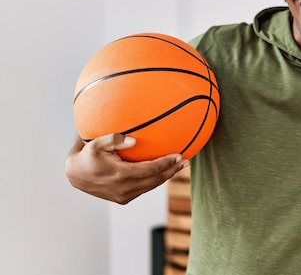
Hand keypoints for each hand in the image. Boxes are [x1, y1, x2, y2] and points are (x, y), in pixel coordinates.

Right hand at [65, 132, 187, 203]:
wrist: (75, 176)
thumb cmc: (87, 155)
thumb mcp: (95, 144)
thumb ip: (113, 139)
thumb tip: (133, 140)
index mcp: (120, 175)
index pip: (150, 170)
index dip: (166, 163)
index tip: (179, 154)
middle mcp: (124, 189)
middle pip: (156, 180)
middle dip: (172, 170)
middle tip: (186, 161)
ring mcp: (124, 196)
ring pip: (152, 186)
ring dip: (167, 176)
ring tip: (180, 166)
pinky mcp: (123, 199)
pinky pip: (145, 188)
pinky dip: (157, 180)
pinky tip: (165, 171)